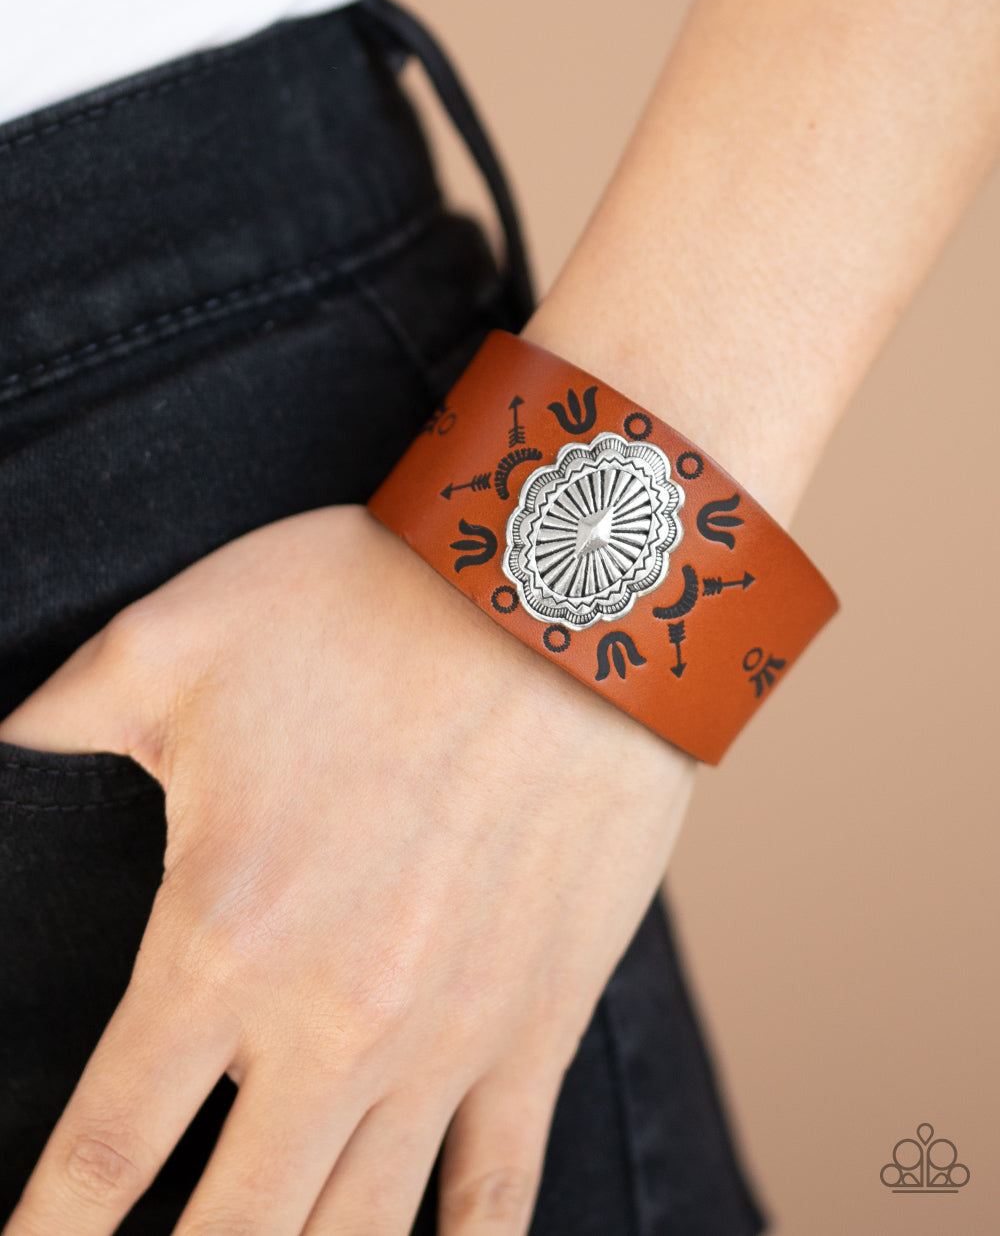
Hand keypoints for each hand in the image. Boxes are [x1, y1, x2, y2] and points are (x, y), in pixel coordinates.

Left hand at [0, 504, 695, 1235]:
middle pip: (226, 1232)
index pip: (102, 1152)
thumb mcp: (175, 640)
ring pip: (351, 1235)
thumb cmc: (368, 606)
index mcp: (221, 938)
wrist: (566, 599)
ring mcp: (446, 1040)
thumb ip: (59, 718)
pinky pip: (494, 1196)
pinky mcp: (538, 1026)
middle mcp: (329, 1023)